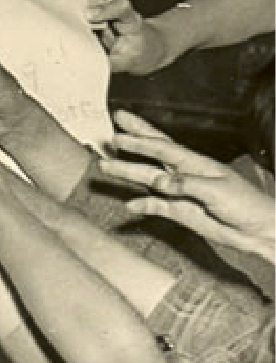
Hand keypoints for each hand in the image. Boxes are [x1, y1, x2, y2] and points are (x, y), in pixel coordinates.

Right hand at [49, 0, 167, 74]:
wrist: (149, 44)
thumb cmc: (139, 52)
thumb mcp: (128, 62)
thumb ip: (110, 63)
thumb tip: (87, 66)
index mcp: (130, 20)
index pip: (122, 9)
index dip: (106, 9)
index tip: (89, 15)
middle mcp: (118, 5)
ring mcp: (108, 1)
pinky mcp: (99, 2)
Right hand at [99, 110, 275, 260]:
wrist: (256, 229)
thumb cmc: (246, 204)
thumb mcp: (217, 189)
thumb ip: (186, 185)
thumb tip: (158, 182)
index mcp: (196, 163)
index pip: (163, 148)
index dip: (141, 139)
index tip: (120, 132)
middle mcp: (184, 175)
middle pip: (152, 155)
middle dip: (132, 142)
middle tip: (112, 132)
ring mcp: (179, 193)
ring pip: (147, 180)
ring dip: (127, 172)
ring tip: (105, 166)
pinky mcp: (179, 212)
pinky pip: (155, 206)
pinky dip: (141, 205)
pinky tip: (129, 204)